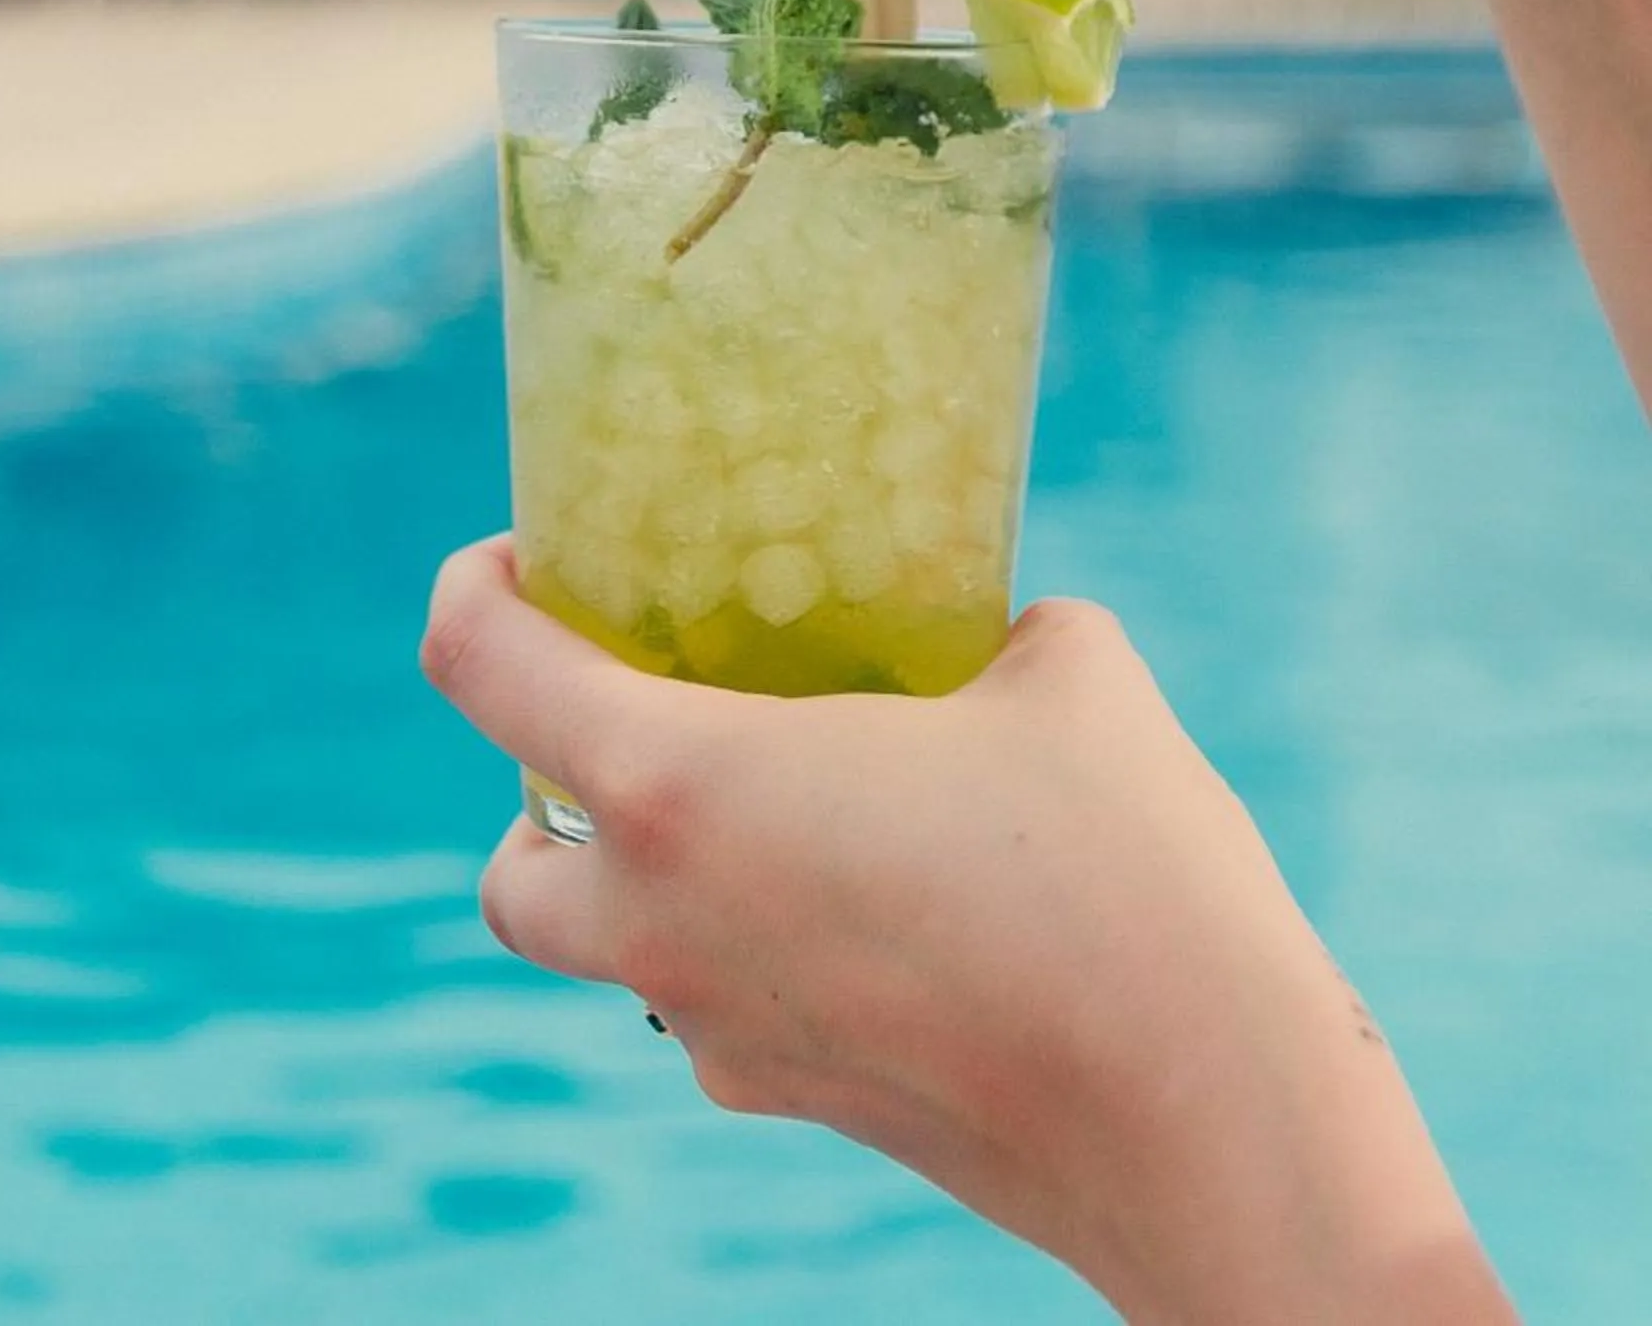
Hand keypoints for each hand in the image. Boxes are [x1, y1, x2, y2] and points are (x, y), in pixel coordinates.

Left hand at [423, 539, 1511, 1324]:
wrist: (1210, 1125)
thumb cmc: (1126, 877)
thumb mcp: (1065, 673)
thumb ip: (991, 628)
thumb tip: (990, 635)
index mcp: (683, 788)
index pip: (479, 671)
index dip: (472, 589)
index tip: (529, 556)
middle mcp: (667, 925)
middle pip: (512, 872)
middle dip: (540, 795)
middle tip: (643, 710)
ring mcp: (732, 1038)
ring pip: (618, 956)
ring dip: (651, 877)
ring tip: (784, 798)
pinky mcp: (808, 1105)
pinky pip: (731, 1012)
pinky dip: (759, 945)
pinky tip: (887, 895)